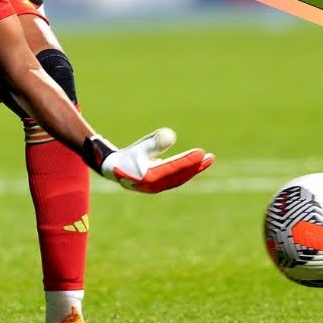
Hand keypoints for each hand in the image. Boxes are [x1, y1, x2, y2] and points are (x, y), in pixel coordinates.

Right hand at [95, 128, 215, 193]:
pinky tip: (195, 163)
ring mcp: (158, 186)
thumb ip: (154, 143)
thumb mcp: (140, 147)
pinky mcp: (159, 184)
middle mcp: (156, 185)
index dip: (189, 161)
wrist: (111, 170)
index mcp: (150, 179)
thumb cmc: (125, 156)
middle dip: (197, 166)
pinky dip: (186, 170)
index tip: (201, 153)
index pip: (174, 169)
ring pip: (180, 177)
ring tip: (209, 158)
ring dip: (195, 168)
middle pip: (181, 175)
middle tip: (210, 156)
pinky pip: (176, 177)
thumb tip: (171, 136)